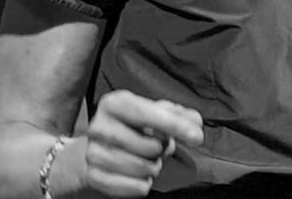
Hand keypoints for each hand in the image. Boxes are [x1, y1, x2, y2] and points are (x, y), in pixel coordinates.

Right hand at [82, 90, 203, 196]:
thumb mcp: (155, 112)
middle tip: (157, 146)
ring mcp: (93, 153)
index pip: (146, 113)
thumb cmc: (135, 126)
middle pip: (149, 146)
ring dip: (154, 167)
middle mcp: (99, 127)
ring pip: (143, 169)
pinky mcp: (94, 177)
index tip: (197, 137)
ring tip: (147, 159)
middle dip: (162, 150)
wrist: (102, 146)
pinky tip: (140, 174)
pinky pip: (134, 187)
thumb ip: (179, 114)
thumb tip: (195, 122)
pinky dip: (144, 184)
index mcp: (115, 103)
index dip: (173, 125)